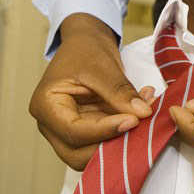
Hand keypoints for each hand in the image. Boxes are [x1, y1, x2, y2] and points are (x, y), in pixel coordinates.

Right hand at [29, 13, 153, 170]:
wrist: (86, 41)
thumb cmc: (85, 50)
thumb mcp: (102, 67)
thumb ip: (120, 91)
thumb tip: (142, 113)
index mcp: (46, 107)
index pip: (73, 132)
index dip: (104, 131)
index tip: (133, 120)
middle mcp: (53, 124)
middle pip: (78, 153)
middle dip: (111, 145)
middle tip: (141, 126)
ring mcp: (70, 128)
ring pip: (94, 151)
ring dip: (122, 138)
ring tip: (146, 112)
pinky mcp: (88, 127)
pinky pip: (106, 138)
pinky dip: (125, 130)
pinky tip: (143, 109)